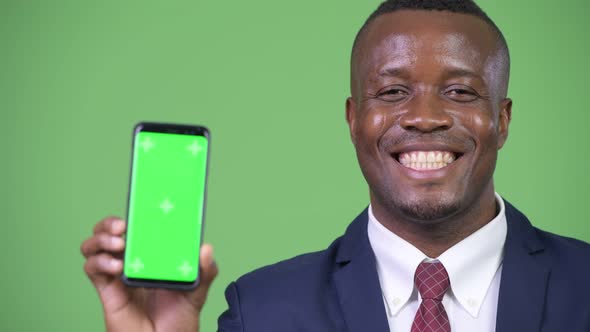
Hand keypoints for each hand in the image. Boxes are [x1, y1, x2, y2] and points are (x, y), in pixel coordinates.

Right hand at [81, 216, 217, 331]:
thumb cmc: (179, 318)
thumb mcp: (198, 291)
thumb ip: (205, 271)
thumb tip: (206, 249)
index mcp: (151, 255)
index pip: (137, 228)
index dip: (133, 216)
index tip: (139, 208)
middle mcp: (131, 261)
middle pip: (108, 232)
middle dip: (109, 223)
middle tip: (123, 227)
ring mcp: (117, 275)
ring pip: (94, 246)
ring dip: (100, 239)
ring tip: (118, 244)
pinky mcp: (106, 290)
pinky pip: (91, 269)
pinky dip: (99, 262)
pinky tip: (116, 267)